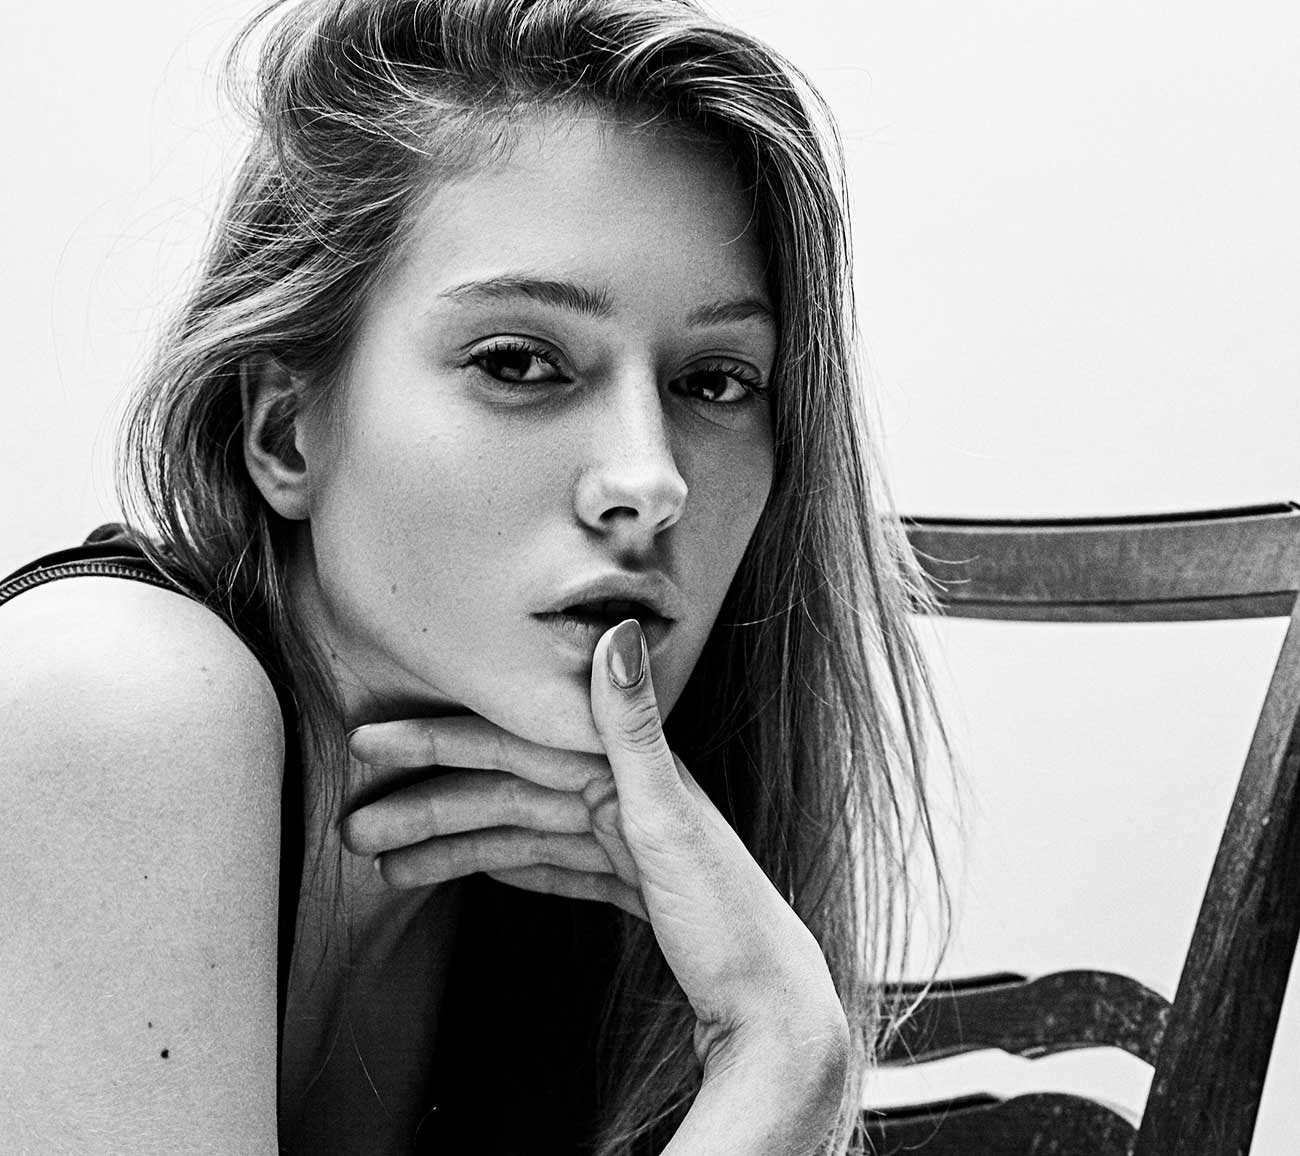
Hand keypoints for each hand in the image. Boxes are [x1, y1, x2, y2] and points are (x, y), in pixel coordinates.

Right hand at [343, 619, 846, 1062]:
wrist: (772, 1005)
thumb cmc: (727, 917)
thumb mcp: (671, 819)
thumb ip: (633, 729)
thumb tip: (617, 633)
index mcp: (624, 770)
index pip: (511, 745)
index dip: (438, 744)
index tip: (370, 746)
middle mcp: (623, 794)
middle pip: (505, 791)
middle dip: (427, 806)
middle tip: (353, 827)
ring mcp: (627, 840)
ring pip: (522, 832)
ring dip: (455, 844)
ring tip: (388, 866)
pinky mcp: (634, 882)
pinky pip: (557, 865)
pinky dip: (514, 863)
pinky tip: (479, 866)